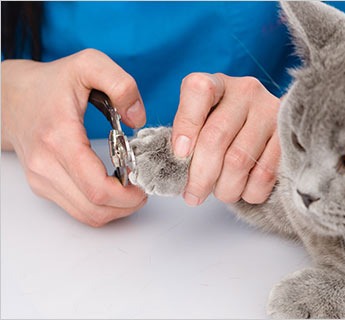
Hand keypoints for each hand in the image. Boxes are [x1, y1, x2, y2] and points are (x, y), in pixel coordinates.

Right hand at [1, 49, 147, 226]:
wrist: (11, 96)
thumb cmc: (51, 83)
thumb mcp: (89, 65)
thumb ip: (121, 84)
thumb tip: (138, 118)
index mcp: (59, 138)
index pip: (97, 187)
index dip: (128, 195)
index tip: (144, 182)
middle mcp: (46, 165)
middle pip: (95, 209)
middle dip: (127, 205)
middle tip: (143, 187)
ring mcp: (41, 179)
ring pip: (87, 215)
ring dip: (116, 209)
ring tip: (131, 189)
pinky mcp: (43, 186)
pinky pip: (78, 210)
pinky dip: (101, 206)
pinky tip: (114, 187)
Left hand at [172, 73, 280, 205]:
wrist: (268, 127)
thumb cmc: (225, 129)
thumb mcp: (202, 123)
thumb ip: (187, 139)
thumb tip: (175, 169)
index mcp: (217, 84)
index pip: (198, 90)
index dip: (185, 125)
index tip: (179, 155)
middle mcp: (246, 91)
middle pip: (216, 136)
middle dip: (200, 175)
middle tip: (193, 195)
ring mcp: (270, 112)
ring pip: (239, 160)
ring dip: (225, 187)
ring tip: (220, 193)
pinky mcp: (288, 136)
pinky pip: (265, 173)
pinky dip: (249, 191)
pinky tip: (243, 190)